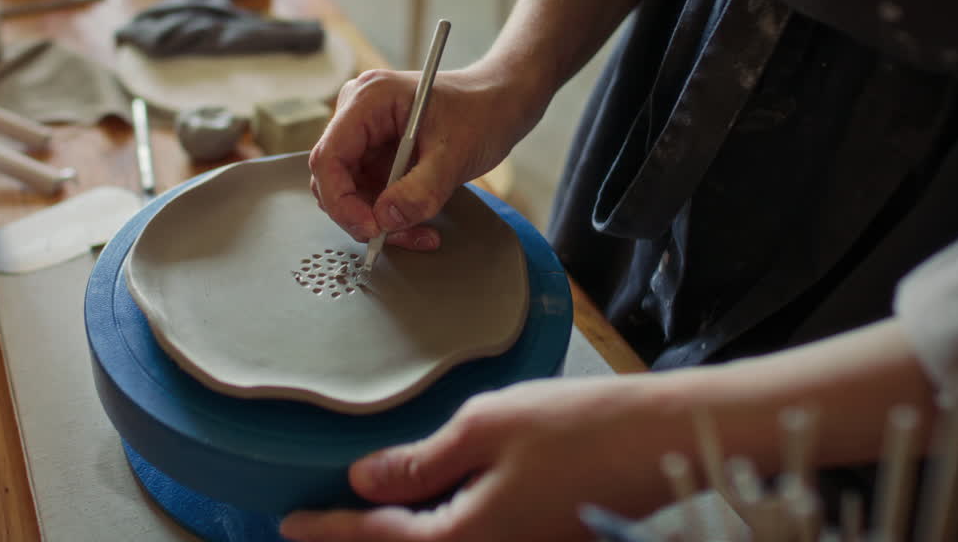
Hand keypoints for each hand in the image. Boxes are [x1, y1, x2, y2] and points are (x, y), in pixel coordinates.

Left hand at [280, 377, 685, 541]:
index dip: (330, 530)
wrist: (667, 442)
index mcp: (468, 538)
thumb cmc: (581, 427)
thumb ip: (422, 462)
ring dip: (400, 538)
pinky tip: (430, 508)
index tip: (290, 523)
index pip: (379, 539)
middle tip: (318, 527)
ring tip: (364, 519)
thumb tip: (367, 480)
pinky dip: (441, 531)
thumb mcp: (487, 428)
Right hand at [308, 67, 532, 249]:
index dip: (340, 199)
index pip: (329, 156)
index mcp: (368, 100)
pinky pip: (370, 194)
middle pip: (333, 178)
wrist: (499, 104)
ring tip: (420, 232)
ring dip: (380, 221)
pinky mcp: (376, 155)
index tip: (369, 227)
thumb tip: (385, 220)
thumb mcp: (455, 154)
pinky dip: (391, 216)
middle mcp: (357, 114)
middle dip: (362, 215)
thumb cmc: (481, 112)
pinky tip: (420, 225)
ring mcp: (365, 136)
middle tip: (395, 236)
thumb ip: (420, 190)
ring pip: (350, 193)